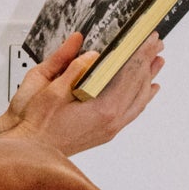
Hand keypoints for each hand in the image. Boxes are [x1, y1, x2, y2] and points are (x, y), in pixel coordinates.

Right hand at [6, 29, 163, 156]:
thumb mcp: (50, 90)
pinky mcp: (106, 132)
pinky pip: (132, 112)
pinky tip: (146, 92)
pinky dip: (142, 98)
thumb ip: (72, 69)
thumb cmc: (37, 124)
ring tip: (157, 63)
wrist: (32, 150)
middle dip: (148, 62)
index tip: (149, 39)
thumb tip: (90, 55)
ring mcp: (110, 128)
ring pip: (139, 100)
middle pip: (138, 86)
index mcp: (102, 109)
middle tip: (155, 44)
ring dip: (148, 79)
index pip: (129, 74)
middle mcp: (112, 121)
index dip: (141, 53)